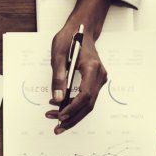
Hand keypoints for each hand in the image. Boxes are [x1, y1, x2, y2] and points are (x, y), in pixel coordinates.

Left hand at [47, 0, 112, 132]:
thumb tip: (56, 99)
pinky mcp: (95, 81)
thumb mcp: (58, 55)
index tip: (60, 116)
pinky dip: (75, 106)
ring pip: (88, 104)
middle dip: (72, 117)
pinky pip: (87, 98)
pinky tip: (61, 108)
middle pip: (88, 104)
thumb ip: (58, 77)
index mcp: (92, 68)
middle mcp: (99, 75)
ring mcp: (99, 79)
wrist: (82, 29)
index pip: (85, 94)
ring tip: (55, 119)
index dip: (73, 108)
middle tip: (56, 127)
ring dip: (73, 114)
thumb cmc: (70, 38)